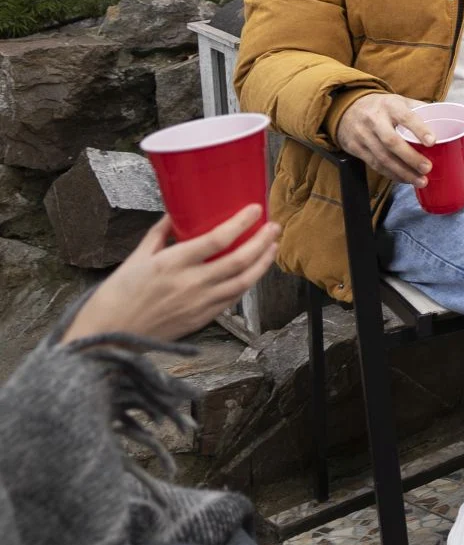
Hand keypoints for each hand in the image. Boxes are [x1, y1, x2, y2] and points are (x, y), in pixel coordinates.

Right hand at [65, 210, 279, 342]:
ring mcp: (198, 304)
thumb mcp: (135, 258)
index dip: (241, 223)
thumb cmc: (118, 295)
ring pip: (243, 282)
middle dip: (262, 242)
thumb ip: (159, 235)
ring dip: (262, 263)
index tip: (254, 210)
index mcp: (172, 264)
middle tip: (274, 227)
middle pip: (239, 260)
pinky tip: (253, 273)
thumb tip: (175, 215)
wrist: (108, 334)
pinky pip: (232, 299)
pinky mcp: (201, 319)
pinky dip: (246, 284)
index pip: (217, 239)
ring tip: (272, 247)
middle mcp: (190, 283)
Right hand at [336, 91, 434, 187]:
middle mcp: (374, 119)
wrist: (346, 109)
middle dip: (411, 158)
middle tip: (428, 168)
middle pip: (392, 142)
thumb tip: (445, 122)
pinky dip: (391, 174)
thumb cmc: (382, 107)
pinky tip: (405, 179)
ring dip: (403, 172)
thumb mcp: (399, 101)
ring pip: (382, 157)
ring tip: (420, 181)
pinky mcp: (355, 148)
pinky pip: (375, 164)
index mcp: (390, 105)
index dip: (419, 130)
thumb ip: (420, 110)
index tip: (432, 142)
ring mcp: (362, 135)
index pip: (406, 117)